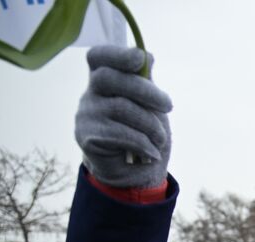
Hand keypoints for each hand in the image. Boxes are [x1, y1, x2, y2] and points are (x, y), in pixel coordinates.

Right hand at [74, 46, 171, 188]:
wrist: (136, 175)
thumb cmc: (144, 134)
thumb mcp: (150, 106)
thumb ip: (145, 81)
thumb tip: (148, 55)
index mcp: (104, 80)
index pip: (99, 57)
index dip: (117, 54)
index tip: (140, 58)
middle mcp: (90, 94)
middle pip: (111, 79)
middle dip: (146, 91)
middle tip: (169, 106)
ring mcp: (85, 115)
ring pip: (121, 107)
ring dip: (150, 124)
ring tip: (160, 139)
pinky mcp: (87, 137)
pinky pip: (121, 133)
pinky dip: (144, 143)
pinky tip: (152, 152)